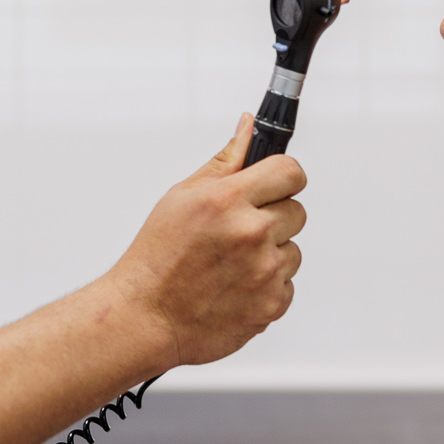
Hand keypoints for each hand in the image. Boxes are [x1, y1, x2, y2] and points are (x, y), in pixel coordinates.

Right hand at [111, 114, 307, 366]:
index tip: (272, 185)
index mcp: (228, 200)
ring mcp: (265, 272)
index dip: (282, 176)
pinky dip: (266, 286)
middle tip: (237, 232)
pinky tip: (234, 288)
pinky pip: (286, 284)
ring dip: (270, 255)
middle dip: (273, 218)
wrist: (146, 317)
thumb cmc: (158, 256)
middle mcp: (251, 234)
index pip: (290, 172)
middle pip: (297, 211)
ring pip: (292, 250)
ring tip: (230, 265)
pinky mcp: (272, 304)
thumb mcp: (182, 197)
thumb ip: (225, 161)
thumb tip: (248, 126)